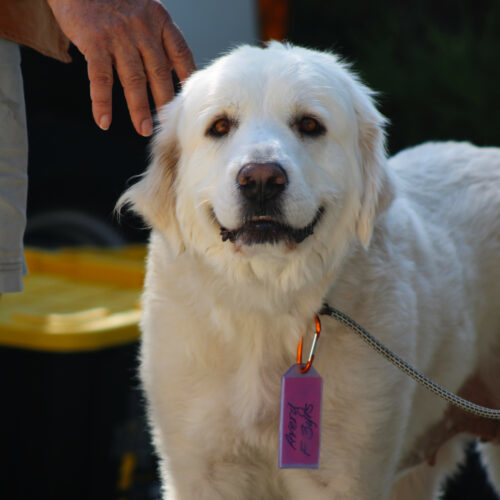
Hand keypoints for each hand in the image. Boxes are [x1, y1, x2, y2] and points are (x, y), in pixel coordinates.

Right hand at [47, 0, 194, 135]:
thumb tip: (174, 72)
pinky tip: (103, 121)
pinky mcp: (94, 41)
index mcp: (160, 21)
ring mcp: (119, 36)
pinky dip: (102, 102)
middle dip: (164, 102)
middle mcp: (143, 29)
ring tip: (142, 129)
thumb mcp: (145, 11)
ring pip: (133, 79)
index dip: (188, 79)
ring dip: (138, 108)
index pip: (182, 54)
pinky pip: (100, 78)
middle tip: (169, 126)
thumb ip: (160, 39)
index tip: (192, 102)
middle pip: (159, 72)